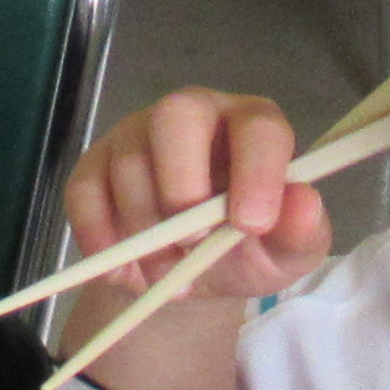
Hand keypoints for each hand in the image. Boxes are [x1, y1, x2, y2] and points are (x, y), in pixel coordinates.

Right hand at [53, 87, 327, 325]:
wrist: (190, 273)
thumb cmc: (246, 249)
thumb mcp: (284, 254)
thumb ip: (301, 232)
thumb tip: (304, 204)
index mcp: (251, 126)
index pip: (258, 126)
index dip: (256, 170)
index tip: (250, 224)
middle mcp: (194, 114)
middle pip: (177, 114)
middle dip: (182, 183)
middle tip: (192, 243)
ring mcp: (138, 133)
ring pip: (130, 164)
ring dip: (148, 233)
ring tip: (169, 274)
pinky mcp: (96, 163)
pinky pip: (85, 191)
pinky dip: (102, 238)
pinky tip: (126, 271)